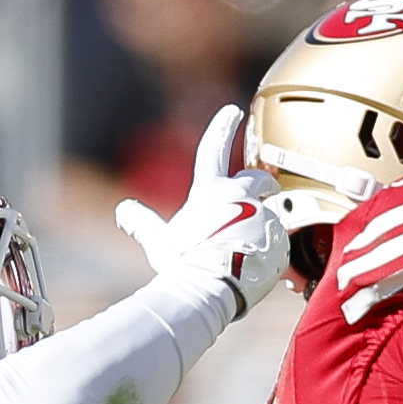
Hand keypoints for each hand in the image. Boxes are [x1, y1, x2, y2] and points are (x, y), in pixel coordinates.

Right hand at [114, 105, 290, 320]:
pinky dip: (272, 251)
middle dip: (264, 182)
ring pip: (270, 216)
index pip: (214, 148)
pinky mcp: (280, 240)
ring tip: (249, 252)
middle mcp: (240, 197)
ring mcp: (262, 217)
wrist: (208, 292)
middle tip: (269, 188)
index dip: (223, 126)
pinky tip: (259, 267)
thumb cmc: (182, 265)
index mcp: (210, 191)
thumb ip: (142, 223)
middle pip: (259, 178)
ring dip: (262, 227)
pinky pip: (280, 242)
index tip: (233, 111)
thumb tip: (123, 210)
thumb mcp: (158, 242)